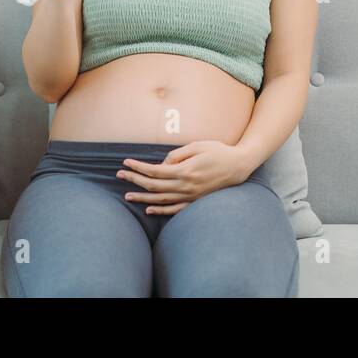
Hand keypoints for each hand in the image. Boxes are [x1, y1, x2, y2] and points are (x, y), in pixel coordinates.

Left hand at [116, 140, 251, 215]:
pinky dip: (160, 211)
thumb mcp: (198, 146)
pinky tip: (149, 209)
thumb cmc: (218, 151)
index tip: (125, 162)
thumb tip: (163, 164)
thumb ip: (178, 155)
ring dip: (142, 198)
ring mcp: (190, 196)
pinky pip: (174, 209)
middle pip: (154, 186)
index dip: (138, 167)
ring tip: (127, 196)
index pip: (154, 171)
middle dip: (134, 181)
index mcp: (185, 171)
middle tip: (119, 175)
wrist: (238, 166)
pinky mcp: (195, 201)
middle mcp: (186, 186)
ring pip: (161, 200)